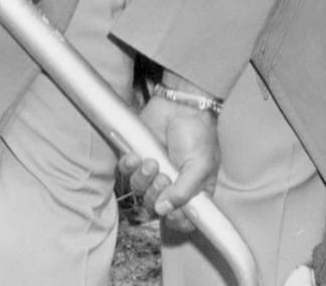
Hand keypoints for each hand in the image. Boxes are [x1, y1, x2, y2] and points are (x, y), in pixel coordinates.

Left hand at [127, 93, 220, 229]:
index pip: (182, 219)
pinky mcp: (137, 158)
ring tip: (152, 162)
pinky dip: (129, 166)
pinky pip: (125, 172)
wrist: (180, 105)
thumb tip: (164, 209)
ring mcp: (153, 173)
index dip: (175, 220)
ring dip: (143, 179)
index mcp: (193, 191)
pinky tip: (136, 155)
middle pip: (154, 208)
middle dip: (155, 195)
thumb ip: (185, 191)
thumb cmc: (198, 133)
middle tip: (163, 178)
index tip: (171, 212)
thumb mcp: (200, 165)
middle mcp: (172, 185)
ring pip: (138, 191)